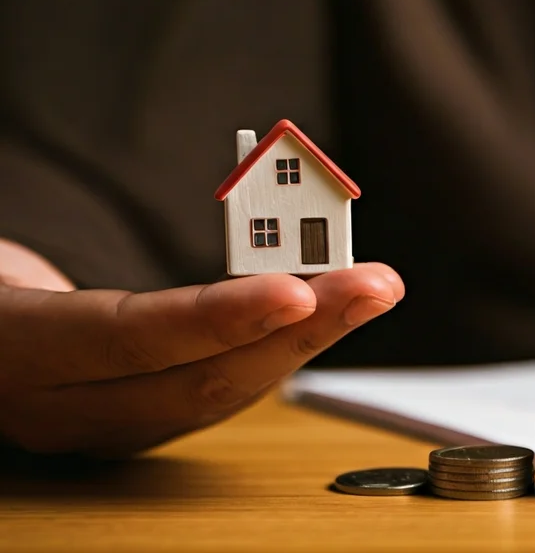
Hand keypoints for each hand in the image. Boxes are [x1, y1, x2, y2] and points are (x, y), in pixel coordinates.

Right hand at [0, 239, 403, 457]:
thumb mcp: (7, 263)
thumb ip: (70, 258)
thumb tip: (190, 233)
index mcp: (18, 349)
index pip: (128, 339)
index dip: (216, 319)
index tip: (296, 291)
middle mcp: (59, 404)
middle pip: (199, 382)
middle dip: (298, 332)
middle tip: (374, 284)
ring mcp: (99, 424)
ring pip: (221, 395)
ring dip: (306, 341)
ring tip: (369, 290)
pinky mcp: (133, 422)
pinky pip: (217, 392)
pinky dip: (277, 352)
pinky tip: (326, 316)